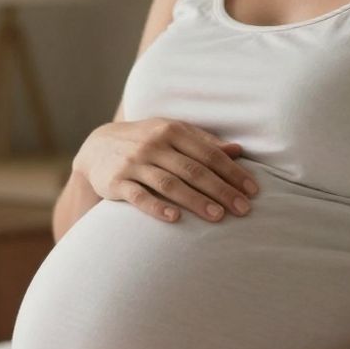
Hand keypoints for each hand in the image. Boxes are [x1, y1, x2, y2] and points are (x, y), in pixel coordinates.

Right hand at [73, 117, 259, 223]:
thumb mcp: (172, 133)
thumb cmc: (145, 141)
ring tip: (218, 217)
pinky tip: (175, 218)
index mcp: (172, 130)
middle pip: (193, 170)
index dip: (233, 172)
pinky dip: (157, 207)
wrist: (97, 146)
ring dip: (195, 201)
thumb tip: (238, 151)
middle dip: (221, 190)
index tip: (253, 191)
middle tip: (243, 209)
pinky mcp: (116, 182)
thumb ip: (204, 142)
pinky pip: (138, 196)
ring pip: (169, 183)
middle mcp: (154, 144)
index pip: (209, 153)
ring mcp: (134, 163)